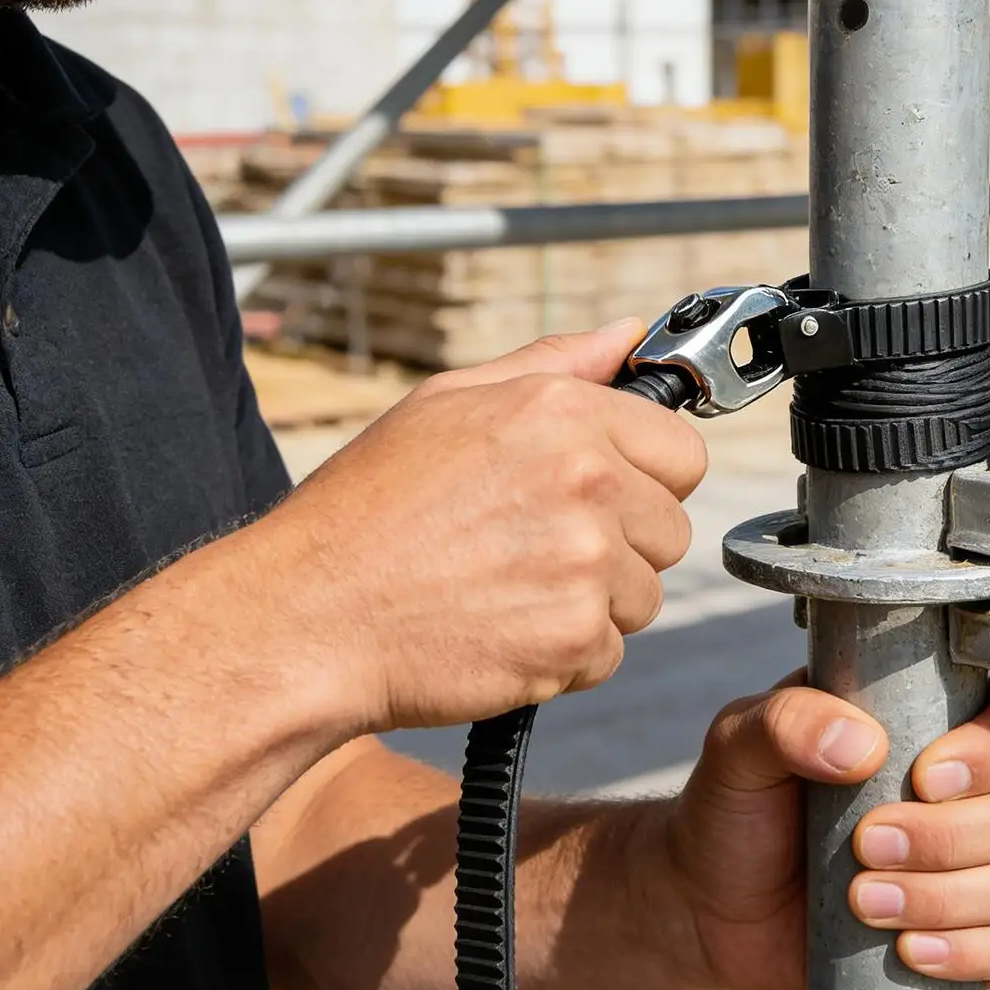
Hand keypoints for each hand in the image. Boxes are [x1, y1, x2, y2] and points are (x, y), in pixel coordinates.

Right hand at [242, 320, 707, 733]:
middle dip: (621, 545)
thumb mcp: (447, 402)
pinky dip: (565, 654)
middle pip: (671, 528)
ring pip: (645, 594)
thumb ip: (554, 364)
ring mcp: (587, 563)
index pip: (683, 452)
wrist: (306, 617)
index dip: (647, 479)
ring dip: (594, 602)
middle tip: (535, 549)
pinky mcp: (576, 636)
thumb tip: (629, 336)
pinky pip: (608, 651)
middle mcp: (588, 480)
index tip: (601, 496)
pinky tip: (502, 631)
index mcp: (562, 412)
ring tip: (509, 589)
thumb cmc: (367, 510)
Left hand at [663, 677, 989, 989]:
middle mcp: (977, 791)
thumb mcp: (739, 746)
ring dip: (953, 897)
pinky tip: (908, 950)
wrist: (710, 906)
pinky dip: (973, 952)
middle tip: (866, 845)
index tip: (923, 777)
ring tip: (864, 902)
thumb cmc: (736, 808)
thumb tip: (862, 745)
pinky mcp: (970, 932)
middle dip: (954, 836)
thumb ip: (788, 722)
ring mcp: (980, 865)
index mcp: (940, 722)